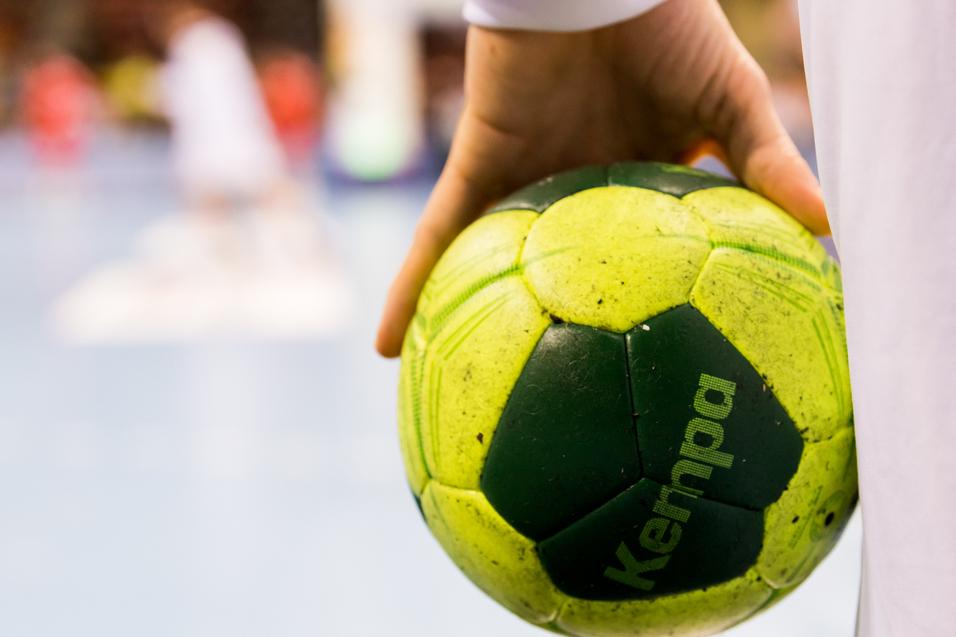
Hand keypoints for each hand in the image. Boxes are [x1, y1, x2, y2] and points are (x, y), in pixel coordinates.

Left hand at [376, 0, 826, 356]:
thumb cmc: (668, 24)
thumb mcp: (730, 99)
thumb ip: (766, 161)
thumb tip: (828, 226)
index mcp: (631, 189)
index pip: (632, 266)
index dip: (636, 317)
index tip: (642, 372)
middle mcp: (570, 194)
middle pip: (552, 283)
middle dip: (545, 340)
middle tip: (538, 409)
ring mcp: (520, 185)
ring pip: (486, 271)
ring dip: (463, 328)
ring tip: (447, 397)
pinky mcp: (478, 164)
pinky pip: (435, 235)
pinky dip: (410, 286)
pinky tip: (385, 346)